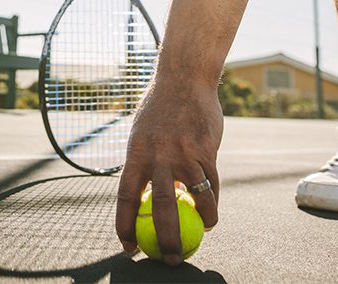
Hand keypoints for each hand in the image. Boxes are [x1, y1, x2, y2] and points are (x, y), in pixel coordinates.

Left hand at [115, 79, 222, 264]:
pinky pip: (212, 184)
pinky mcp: (206, 150)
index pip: (126, 196)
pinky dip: (212, 202)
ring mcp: (183, 152)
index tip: (128, 246)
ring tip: (201, 234)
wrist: (184, 79)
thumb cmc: (160, 109)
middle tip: (168, 258)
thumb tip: (143, 195)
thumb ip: (144, 163)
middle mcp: (157, 155)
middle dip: (165, 238)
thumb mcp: (143, 134)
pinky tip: (212, 214)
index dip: (125, 224)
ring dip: (200, 223)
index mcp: (136, 152)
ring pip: (194, 198)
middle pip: (160, 206)